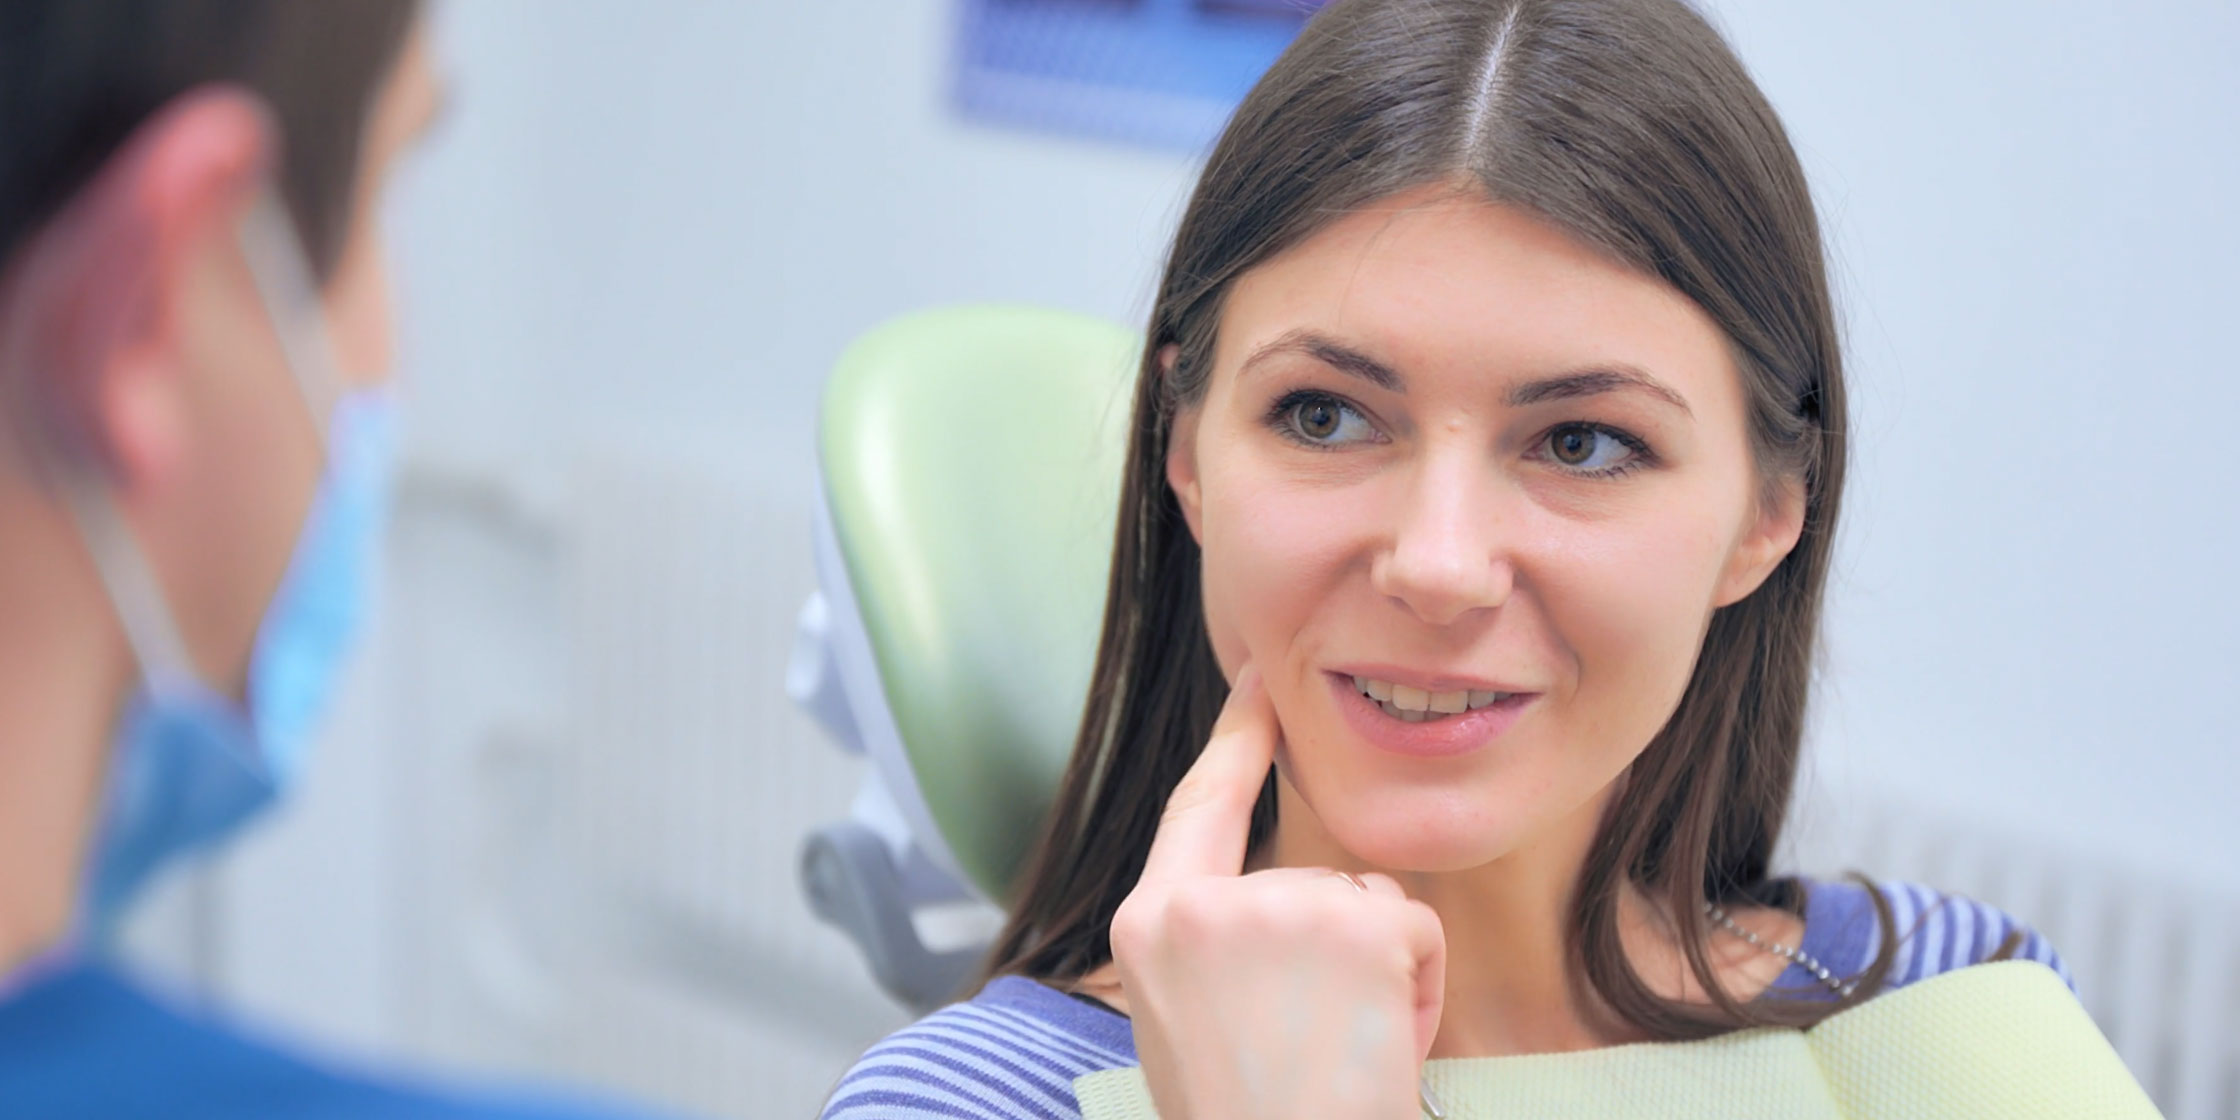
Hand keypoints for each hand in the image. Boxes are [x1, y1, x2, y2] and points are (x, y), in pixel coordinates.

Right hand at [1108, 666, 1446, 1119]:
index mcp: (1147, 927)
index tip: (1259, 682)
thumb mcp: (1189, 1022)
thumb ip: (1215, 941)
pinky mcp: (1351, 925)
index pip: (1195, 806)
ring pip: (1367, 903)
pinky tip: (1379, 1048)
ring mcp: (1275, 907)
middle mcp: (1199, 904)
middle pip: (1309, 876)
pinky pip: (1415, 930)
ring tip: (1339, 1060)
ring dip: (1379, 978)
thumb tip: (1281, 894)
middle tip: (1311, 1052)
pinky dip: (1420, 992)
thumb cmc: (1250, 1118)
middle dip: (1340, 954)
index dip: (1234, 738)